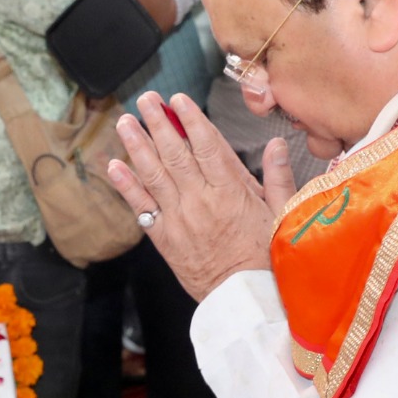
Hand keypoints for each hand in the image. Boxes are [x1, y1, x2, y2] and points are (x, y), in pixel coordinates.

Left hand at [106, 91, 295, 300]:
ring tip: (125, 122)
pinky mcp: (165, 238)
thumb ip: (279, 176)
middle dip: (159, 123)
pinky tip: (114, 165)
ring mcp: (179, 219)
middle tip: (146, 99)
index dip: (190, 120)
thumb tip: (277, 143)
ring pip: (153, 174)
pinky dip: (127, 186)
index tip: (179, 99)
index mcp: (231, 192)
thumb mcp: (282, 214)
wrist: (244, 299)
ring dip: (137, 145)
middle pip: (175, 153)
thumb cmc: (267, 257)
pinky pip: (142, 207)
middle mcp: (200, 200)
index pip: (207, 146)